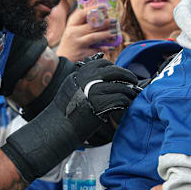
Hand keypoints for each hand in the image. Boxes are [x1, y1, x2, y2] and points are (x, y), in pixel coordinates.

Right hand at [1, 58, 137, 182]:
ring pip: (121, 86)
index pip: (104, 63)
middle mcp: (89, 78)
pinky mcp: (102, 103)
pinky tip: (127, 105)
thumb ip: (85, 79)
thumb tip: (102, 76)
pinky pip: (120, 99)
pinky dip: (126, 102)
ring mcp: (96, 90)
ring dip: (130, 91)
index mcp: (82, 73)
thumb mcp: (72, 87)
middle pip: (115, 71)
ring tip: (133, 96)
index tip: (121, 74)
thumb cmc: (64, 110)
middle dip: (128, 76)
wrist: (57, 126)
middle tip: (134, 82)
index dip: (115, 68)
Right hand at [56, 8, 117, 61]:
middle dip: (104, 22)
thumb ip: (82, 23)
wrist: (62, 59)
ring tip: (115, 32)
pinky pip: (95, 50)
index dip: (93, 9)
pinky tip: (111, 46)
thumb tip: (100, 16)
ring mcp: (77, 43)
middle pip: (90, 26)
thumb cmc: (70, 42)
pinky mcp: (81, 53)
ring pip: (93, 37)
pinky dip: (104, 48)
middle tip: (114, 20)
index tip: (104, 7)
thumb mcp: (72, 31)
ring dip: (105, 34)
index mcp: (71, 25)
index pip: (82, 14)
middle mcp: (73, 33)